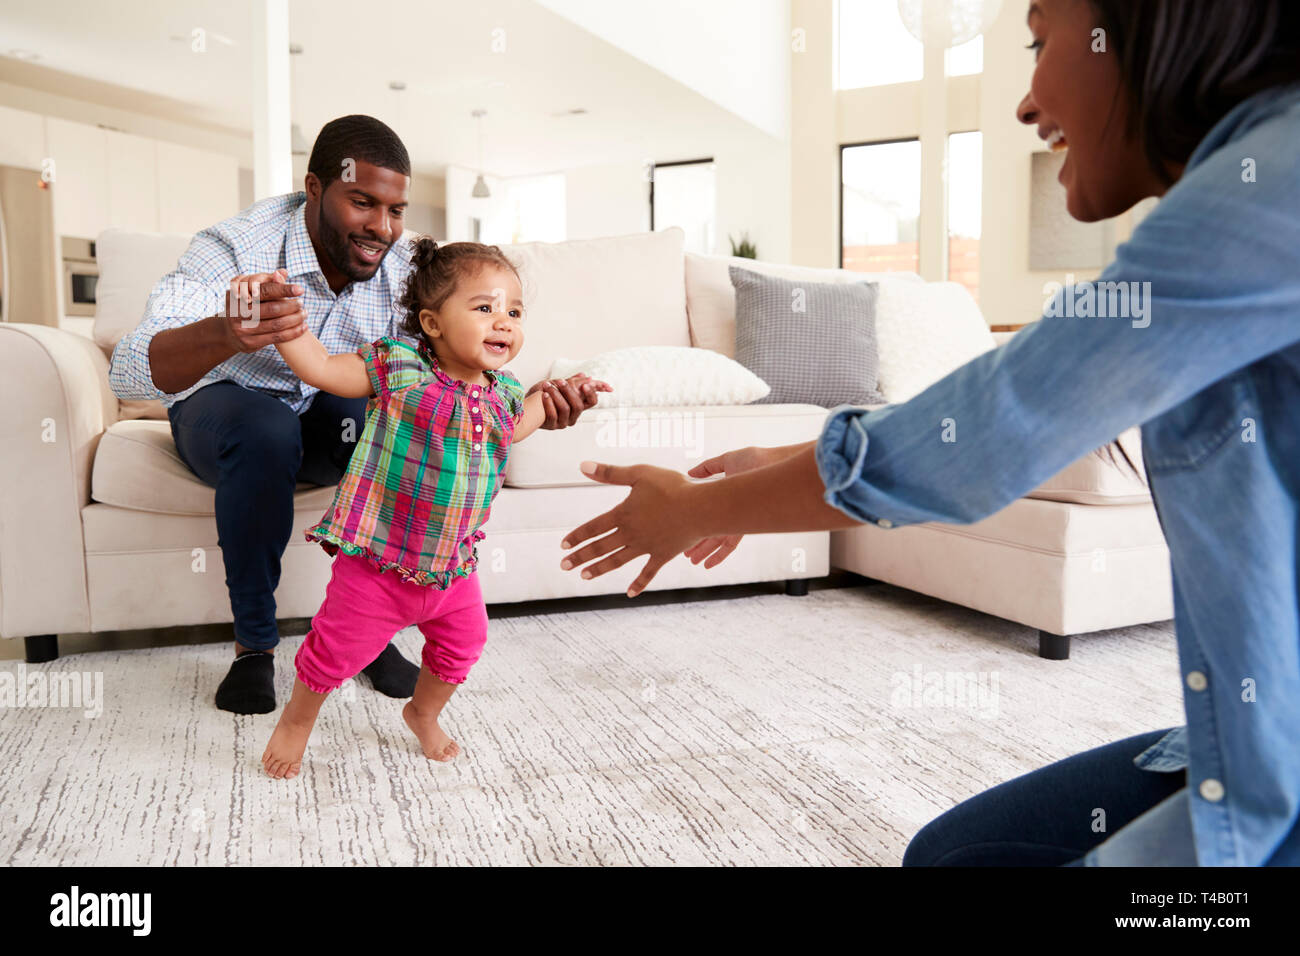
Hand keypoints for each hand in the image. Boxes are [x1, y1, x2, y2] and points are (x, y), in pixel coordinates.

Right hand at [220, 268, 307, 352]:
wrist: (227, 333)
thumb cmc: (245, 307)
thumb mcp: (250, 292)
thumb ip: (268, 282)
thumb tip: (283, 272)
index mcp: (239, 295)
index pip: (265, 291)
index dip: (283, 289)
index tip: (300, 289)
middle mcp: (239, 312)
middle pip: (272, 309)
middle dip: (291, 306)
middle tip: (302, 303)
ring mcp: (243, 329)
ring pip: (277, 324)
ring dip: (295, 319)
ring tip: (304, 314)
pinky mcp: (250, 343)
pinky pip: (277, 337)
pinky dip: (293, 332)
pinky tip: (303, 327)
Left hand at [529, 374, 611, 427]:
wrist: (528, 405)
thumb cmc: (545, 394)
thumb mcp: (559, 385)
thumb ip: (573, 381)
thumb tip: (585, 376)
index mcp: (578, 406)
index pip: (592, 402)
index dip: (591, 393)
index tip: (585, 384)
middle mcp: (573, 416)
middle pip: (578, 406)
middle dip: (569, 391)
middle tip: (560, 381)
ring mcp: (563, 422)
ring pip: (565, 409)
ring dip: (556, 395)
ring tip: (547, 386)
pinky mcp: (552, 426)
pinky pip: (553, 415)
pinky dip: (548, 403)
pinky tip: (544, 395)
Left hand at [560, 461, 705, 596]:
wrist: (701, 508)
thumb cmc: (672, 487)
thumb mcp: (639, 474)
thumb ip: (610, 473)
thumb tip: (582, 465)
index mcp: (623, 514)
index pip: (593, 527)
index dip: (577, 536)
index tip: (563, 546)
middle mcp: (631, 534)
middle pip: (600, 547)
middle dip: (581, 557)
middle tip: (564, 566)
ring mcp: (646, 547)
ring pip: (617, 561)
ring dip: (599, 569)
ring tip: (584, 577)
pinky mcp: (663, 555)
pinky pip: (648, 572)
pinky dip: (639, 584)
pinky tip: (630, 594)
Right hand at [681, 446, 776, 568]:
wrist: (773, 466)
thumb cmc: (755, 460)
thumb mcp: (726, 461)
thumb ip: (707, 468)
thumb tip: (689, 473)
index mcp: (725, 497)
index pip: (707, 515)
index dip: (695, 525)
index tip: (683, 531)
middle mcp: (731, 511)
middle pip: (710, 530)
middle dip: (697, 542)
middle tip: (685, 553)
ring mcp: (737, 519)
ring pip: (717, 540)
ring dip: (703, 551)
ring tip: (692, 561)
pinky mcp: (744, 526)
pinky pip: (729, 544)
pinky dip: (718, 556)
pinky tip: (708, 564)